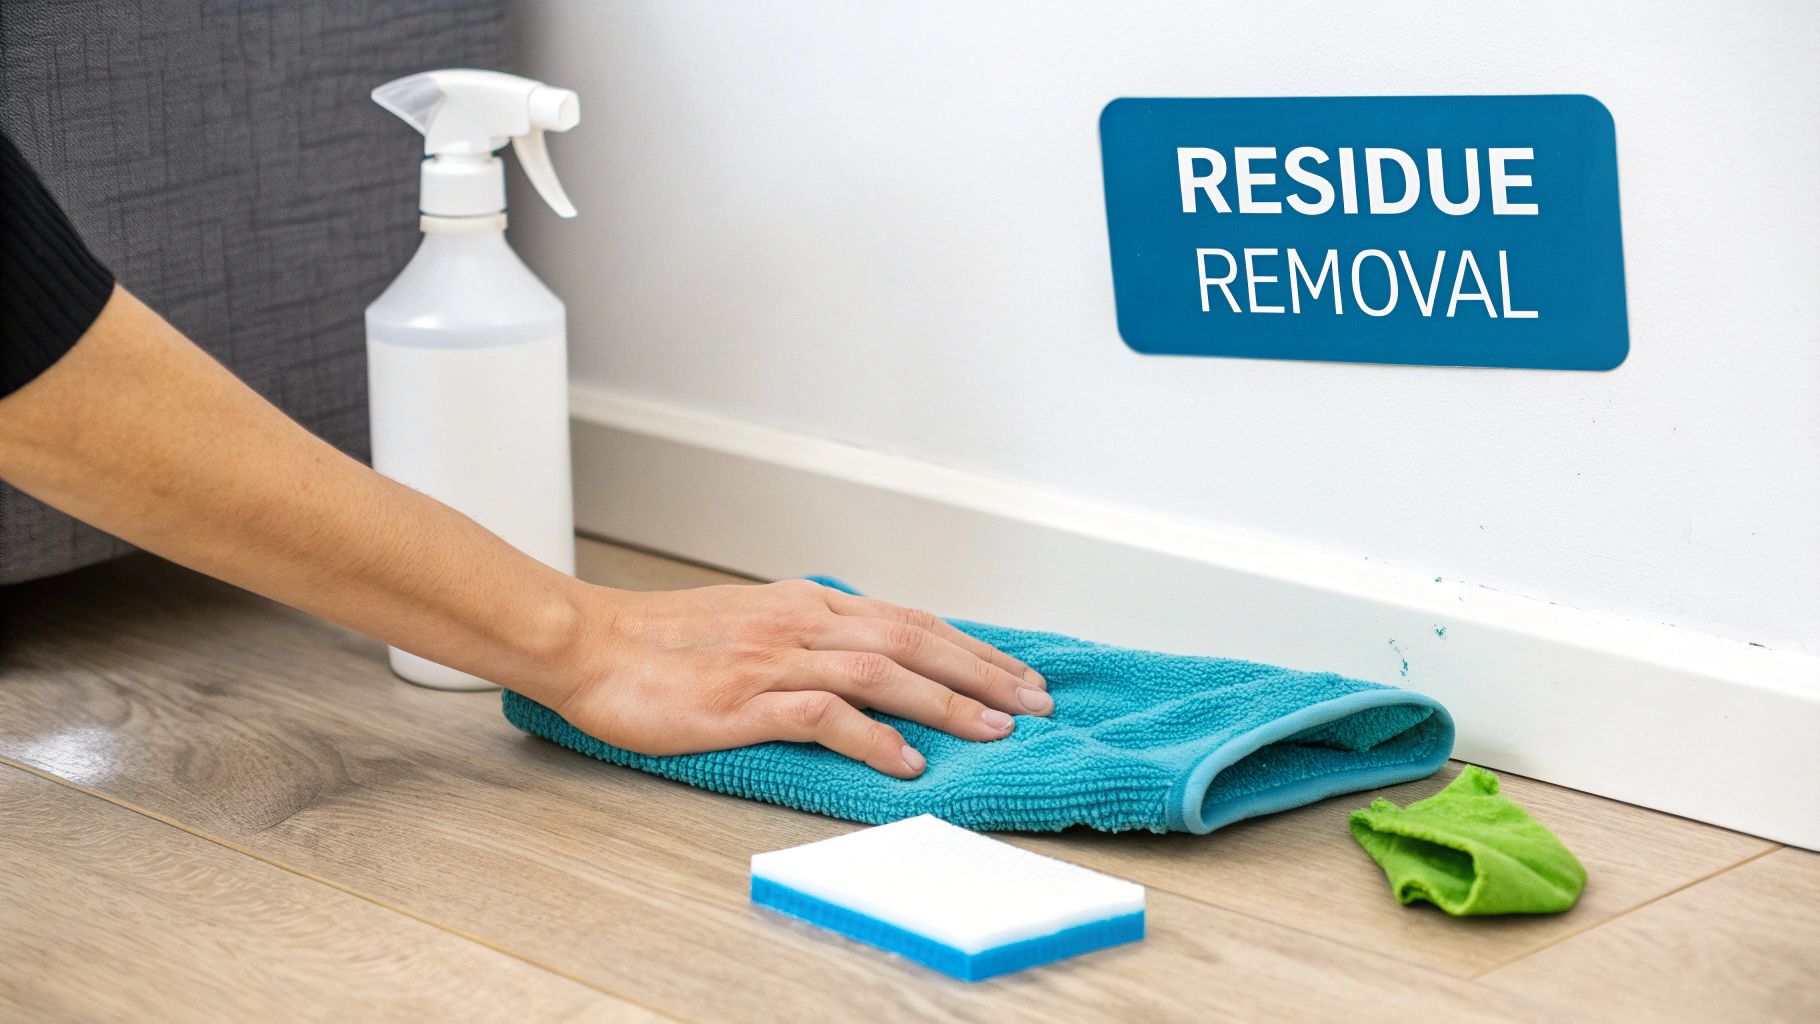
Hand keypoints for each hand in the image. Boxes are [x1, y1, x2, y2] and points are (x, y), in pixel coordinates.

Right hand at [545, 579, 1051, 777]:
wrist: (589, 644)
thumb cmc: (661, 643)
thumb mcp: (751, 623)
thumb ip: (808, 637)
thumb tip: (866, 659)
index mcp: (808, 605)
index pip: (911, 619)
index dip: (972, 649)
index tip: (1017, 675)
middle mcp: (804, 623)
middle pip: (915, 639)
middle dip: (984, 672)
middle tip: (1036, 703)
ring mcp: (776, 659)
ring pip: (885, 672)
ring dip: (948, 702)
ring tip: (996, 730)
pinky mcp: (745, 699)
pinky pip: (824, 714)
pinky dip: (873, 738)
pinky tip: (906, 762)